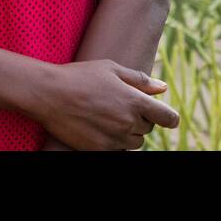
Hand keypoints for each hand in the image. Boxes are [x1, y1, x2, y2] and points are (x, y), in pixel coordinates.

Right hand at [32, 60, 178, 150]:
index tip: (168, 117)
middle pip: (148, 129)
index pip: (167, 117)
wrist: (49, 94)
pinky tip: (101, 128)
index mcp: (135, 101)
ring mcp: (114, 139)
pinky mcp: (99, 150)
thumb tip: (162, 88)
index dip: (170, 118)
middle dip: (141, 119)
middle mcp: (128, 123)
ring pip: (135, 143)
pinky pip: (118, 152)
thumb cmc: (80, 76)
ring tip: (109, 117)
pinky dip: (115, 143)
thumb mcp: (111, 69)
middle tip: (121, 106)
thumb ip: (140, 80)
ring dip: (129, 133)